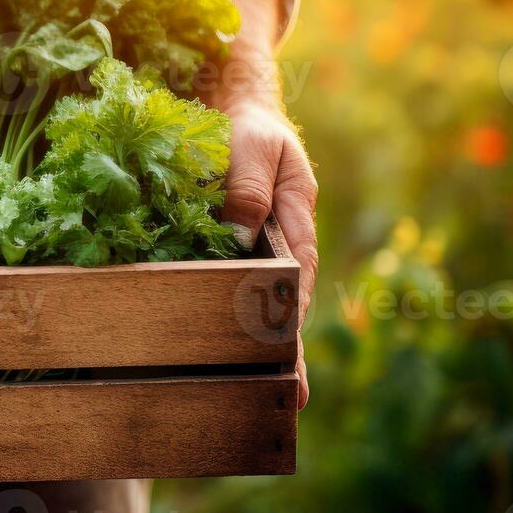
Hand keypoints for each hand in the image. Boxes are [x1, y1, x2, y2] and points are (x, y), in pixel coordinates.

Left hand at [217, 98, 318, 408]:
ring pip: (255, 307)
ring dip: (257, 348)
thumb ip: (248, 186)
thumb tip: (239, 234)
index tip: (289, 345)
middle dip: (287, 350)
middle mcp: (279, 245)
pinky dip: (220, 324)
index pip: (298, 273)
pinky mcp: (223, 257)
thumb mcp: (254, 146)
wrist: (234, 114)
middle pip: (285, 304)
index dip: (293, 310)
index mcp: (296, 219)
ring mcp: (253, 255)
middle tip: (292, 398)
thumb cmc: (250, 130)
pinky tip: (214, 360)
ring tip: (260, 396)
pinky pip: (223, 293)